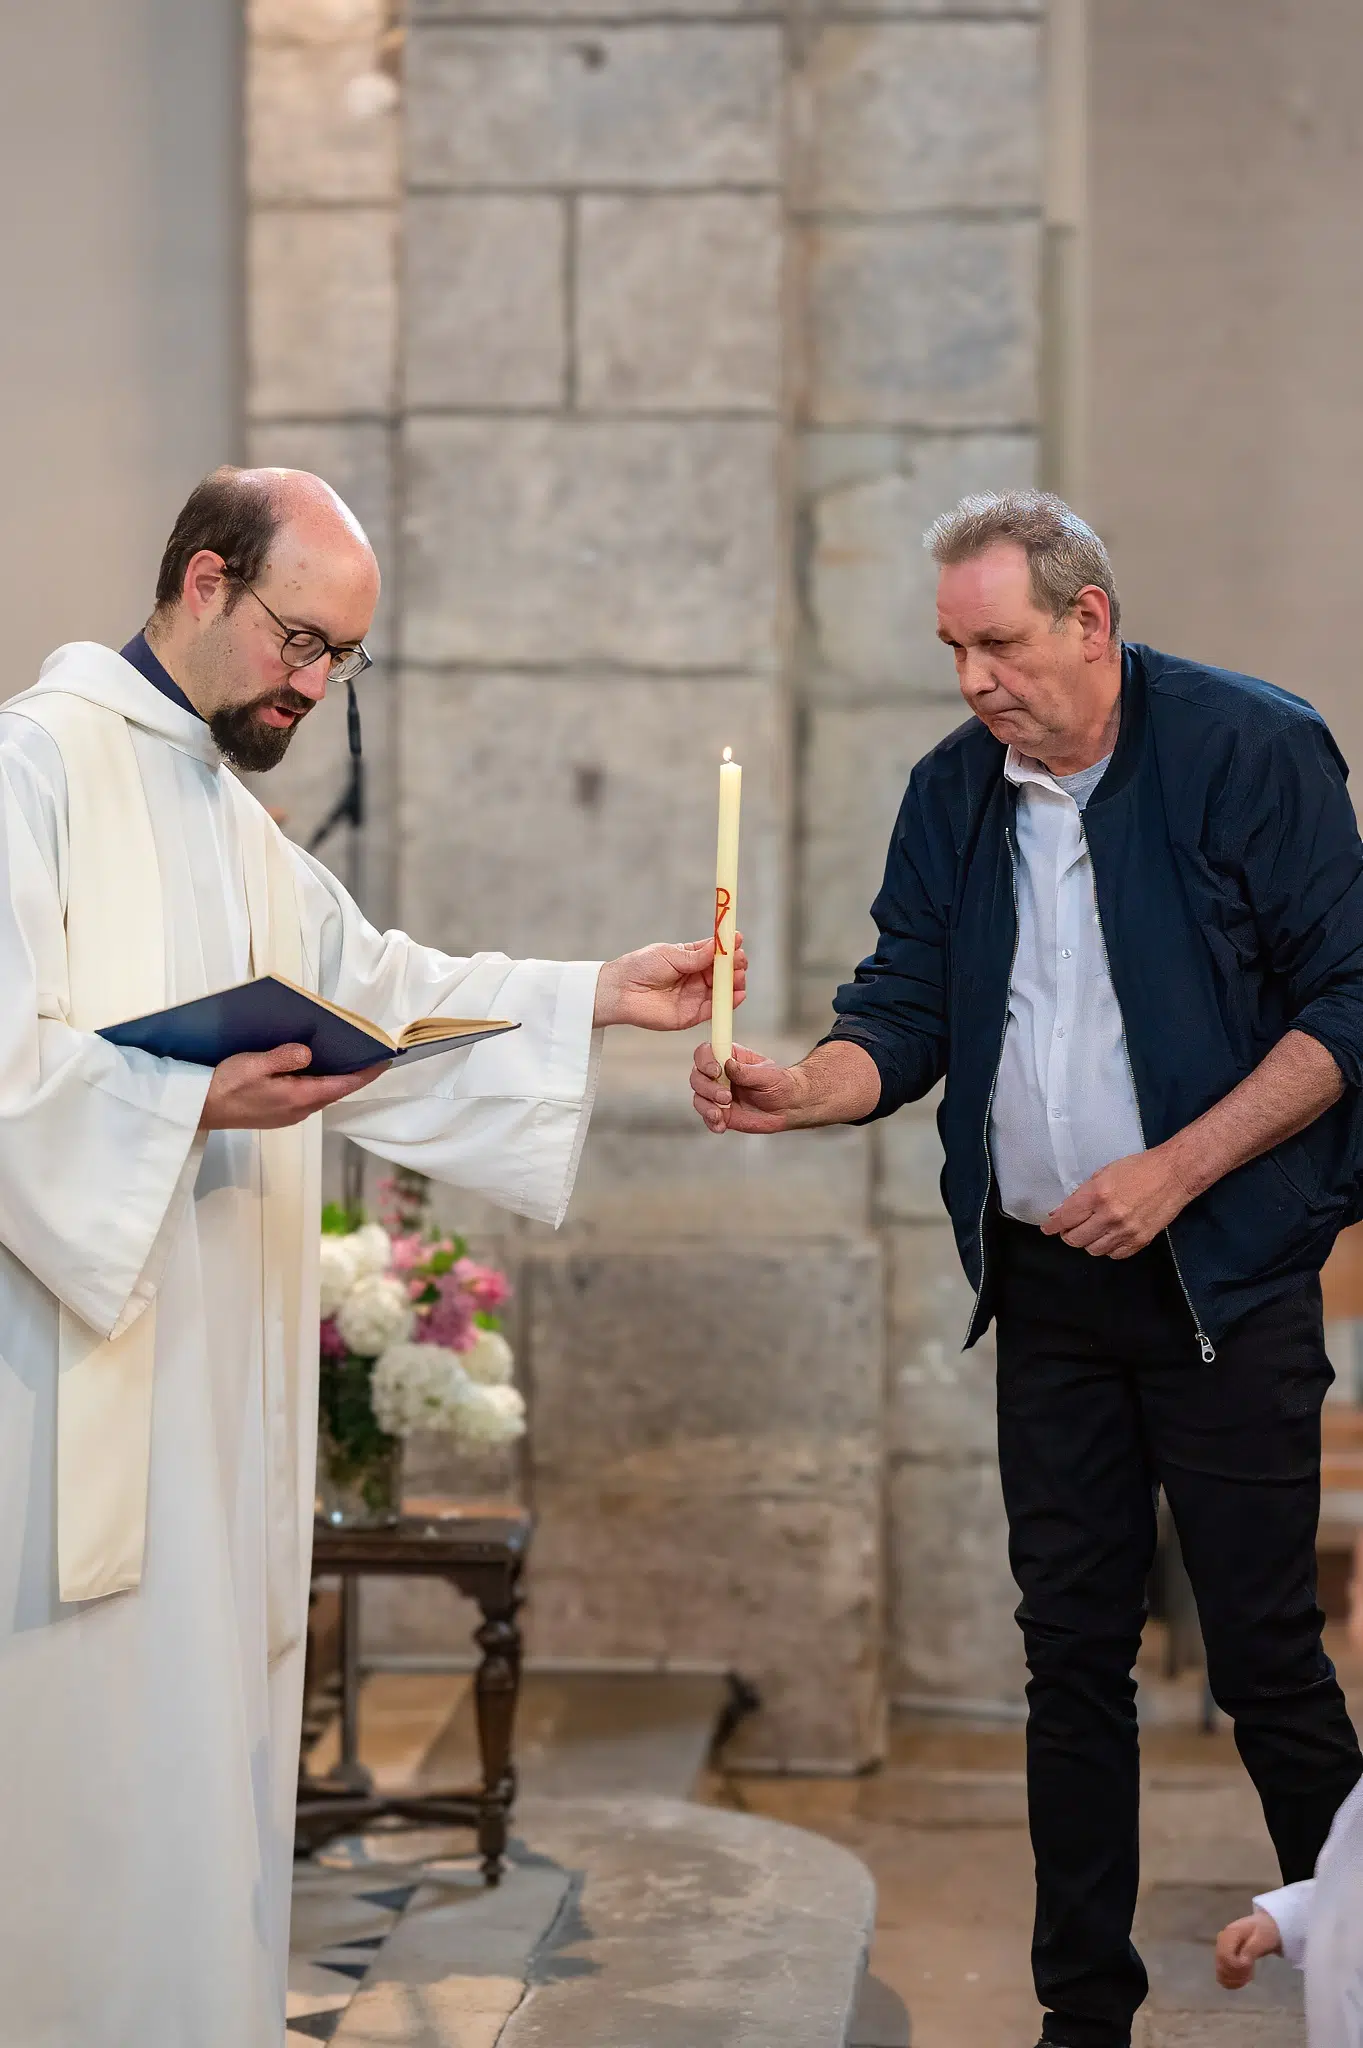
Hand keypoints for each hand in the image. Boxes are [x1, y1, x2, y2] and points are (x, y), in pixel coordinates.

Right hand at [199, 1043, 389, 1130]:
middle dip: (353, 1072)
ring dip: (333, 1076)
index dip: (367, 1072)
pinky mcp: (280, 1113)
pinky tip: (311, 1065)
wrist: (201, 1109)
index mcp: (298, 1097)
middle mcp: (300, 1109)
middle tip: (367, 1050)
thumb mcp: (254, 1064)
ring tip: (344, 1053)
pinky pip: (307, 1096)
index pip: (343, 1085)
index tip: (386, 1060)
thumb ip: (284, 1057)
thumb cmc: (225, 1085)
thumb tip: (309, 1053)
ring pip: (321, 1093)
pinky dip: (316, 1081)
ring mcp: (290, 1114)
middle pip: (335, 1089)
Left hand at [593, 936, 746, 1031]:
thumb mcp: (670, 955)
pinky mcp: (692, 1015)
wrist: (621, 991)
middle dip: (735, 966)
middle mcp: (696, 978)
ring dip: (735, 983)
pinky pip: (714, 1010)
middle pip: (724, 973)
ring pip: (723, 991)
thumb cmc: (640, 967)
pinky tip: (737, 995)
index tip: (738, 940)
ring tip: (737, 976)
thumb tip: (721, 946)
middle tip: (738, 962)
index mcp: (690, 959)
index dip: (728, 948)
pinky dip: (729, 1004)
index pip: (716, 953)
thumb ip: (696, 955)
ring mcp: (695, 996)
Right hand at [691, 1042, 804, 1132]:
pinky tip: (721, 1125)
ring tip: (721, 1114)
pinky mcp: (721, 1113)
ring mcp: (717, 1094)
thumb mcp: (768, 1075)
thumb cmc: (781, 1084)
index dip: (704, 1061)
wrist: (789, 1106)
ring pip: (698, 1097)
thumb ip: (746, 1071)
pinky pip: (707, 1117)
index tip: (716, 1071)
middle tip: (727, 1096)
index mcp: (729, 1057)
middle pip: (697, 1076)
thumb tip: (728, 1064)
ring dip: (706, 1106)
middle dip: (707, 1088)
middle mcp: (719, 1075)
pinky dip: (711, 1122)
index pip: (705, 1053)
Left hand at [1042, 1145, 1196, 1257]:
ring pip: (1094, 1250)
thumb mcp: (1103, 1173)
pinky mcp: (1141, 1241)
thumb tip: (1062, 1212)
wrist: (1174, 1174)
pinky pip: (1115, 1254)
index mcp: (1097, 1195)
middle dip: (1068, 1235)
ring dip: (1088, 1242)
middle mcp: (1109, 1216)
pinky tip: (1109, 1237)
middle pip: (1076, 1239)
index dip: (1052, 1226)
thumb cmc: (1137, 1168)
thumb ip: (1082, 1194)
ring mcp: (1126, 1231)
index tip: (1047, 1229)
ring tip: (1091, 1231)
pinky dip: (1108, 1248)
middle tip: (1070, 1229)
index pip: (1065, 1218)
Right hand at [1215, 1909, 1281, 1989]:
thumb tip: (1242, 1962)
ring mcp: (1221, 1950)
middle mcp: (1221, 1941)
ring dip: (1235, 1979)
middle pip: (1221, 1965)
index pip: (1224, 1955)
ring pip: (1220, 1972)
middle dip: (1237, 1974)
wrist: (1264, 1927)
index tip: (1250, 1966)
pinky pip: (1222, 1975)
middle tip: (1251, 1974)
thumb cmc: (1264, 1933)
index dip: (1236, 1966)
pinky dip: (1231, 1981)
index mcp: (1230, 1934)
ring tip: (1248, 1976)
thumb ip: (1251, 1950)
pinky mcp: (1223, 1958)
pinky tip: (1242, 1979)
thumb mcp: (1261, 1939)